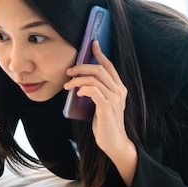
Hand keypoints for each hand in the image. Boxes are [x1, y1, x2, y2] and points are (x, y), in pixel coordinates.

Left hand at [64, 41, 136, 184]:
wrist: (114, 142)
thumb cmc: (105, 123)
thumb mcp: (101, 104)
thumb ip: (96, 91)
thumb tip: (80, 80)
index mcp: (119, 88)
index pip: (109, 66)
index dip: (100, 53)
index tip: (92, 44)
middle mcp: (119, 90)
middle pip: (99, 69)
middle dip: (81, 67)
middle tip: (69, 71)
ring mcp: (114, 98)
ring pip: (94, 79)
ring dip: (77, 79)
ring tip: (68, 85)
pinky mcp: (107, 107)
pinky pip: (93, 90)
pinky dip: (83, 88)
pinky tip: (78, 93)